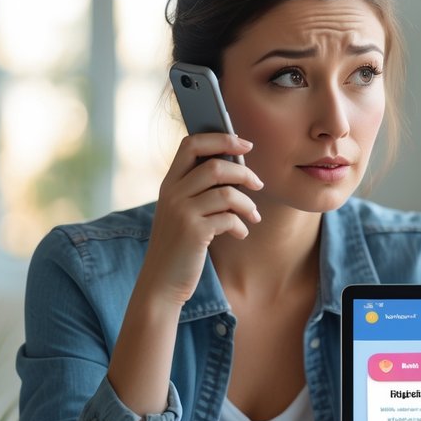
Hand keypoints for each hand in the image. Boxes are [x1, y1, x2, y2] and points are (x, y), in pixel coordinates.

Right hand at [140, 133, 261, 305]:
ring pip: (228, 193)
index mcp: (169, 183)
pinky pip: (229, 218)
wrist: (161, 282)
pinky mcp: (194, 232)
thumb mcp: (180, 212)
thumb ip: (197, 189)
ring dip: (248, 204)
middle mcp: (172, 193)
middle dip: (244, 173)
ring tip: (253, 216)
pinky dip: (241, 225)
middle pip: (216, 166)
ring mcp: (182, 212)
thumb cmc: (178, 246)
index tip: (244, 144)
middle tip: (258, 184)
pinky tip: (241, 234)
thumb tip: (237, 169)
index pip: (191, 143)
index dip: (221, 138)